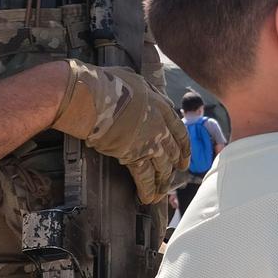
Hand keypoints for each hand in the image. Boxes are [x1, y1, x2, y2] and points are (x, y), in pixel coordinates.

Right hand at [48, 60, 188, 203]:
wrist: (92, 97)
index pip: (178, 130)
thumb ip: (146, 90)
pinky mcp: (134, 156)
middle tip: (179, 172)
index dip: (182, 145)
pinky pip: (144, 177)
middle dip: (176, 163)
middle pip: (172, 150)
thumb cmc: (107, 83)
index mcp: (161, 107)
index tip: (185, 154)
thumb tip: (148, 92)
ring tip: (163, 192)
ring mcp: (149, 143)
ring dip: (163, 181)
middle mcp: (159, 127)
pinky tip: (148, 198)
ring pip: (162, 167)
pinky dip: (147, 189)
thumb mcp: (134, 78)